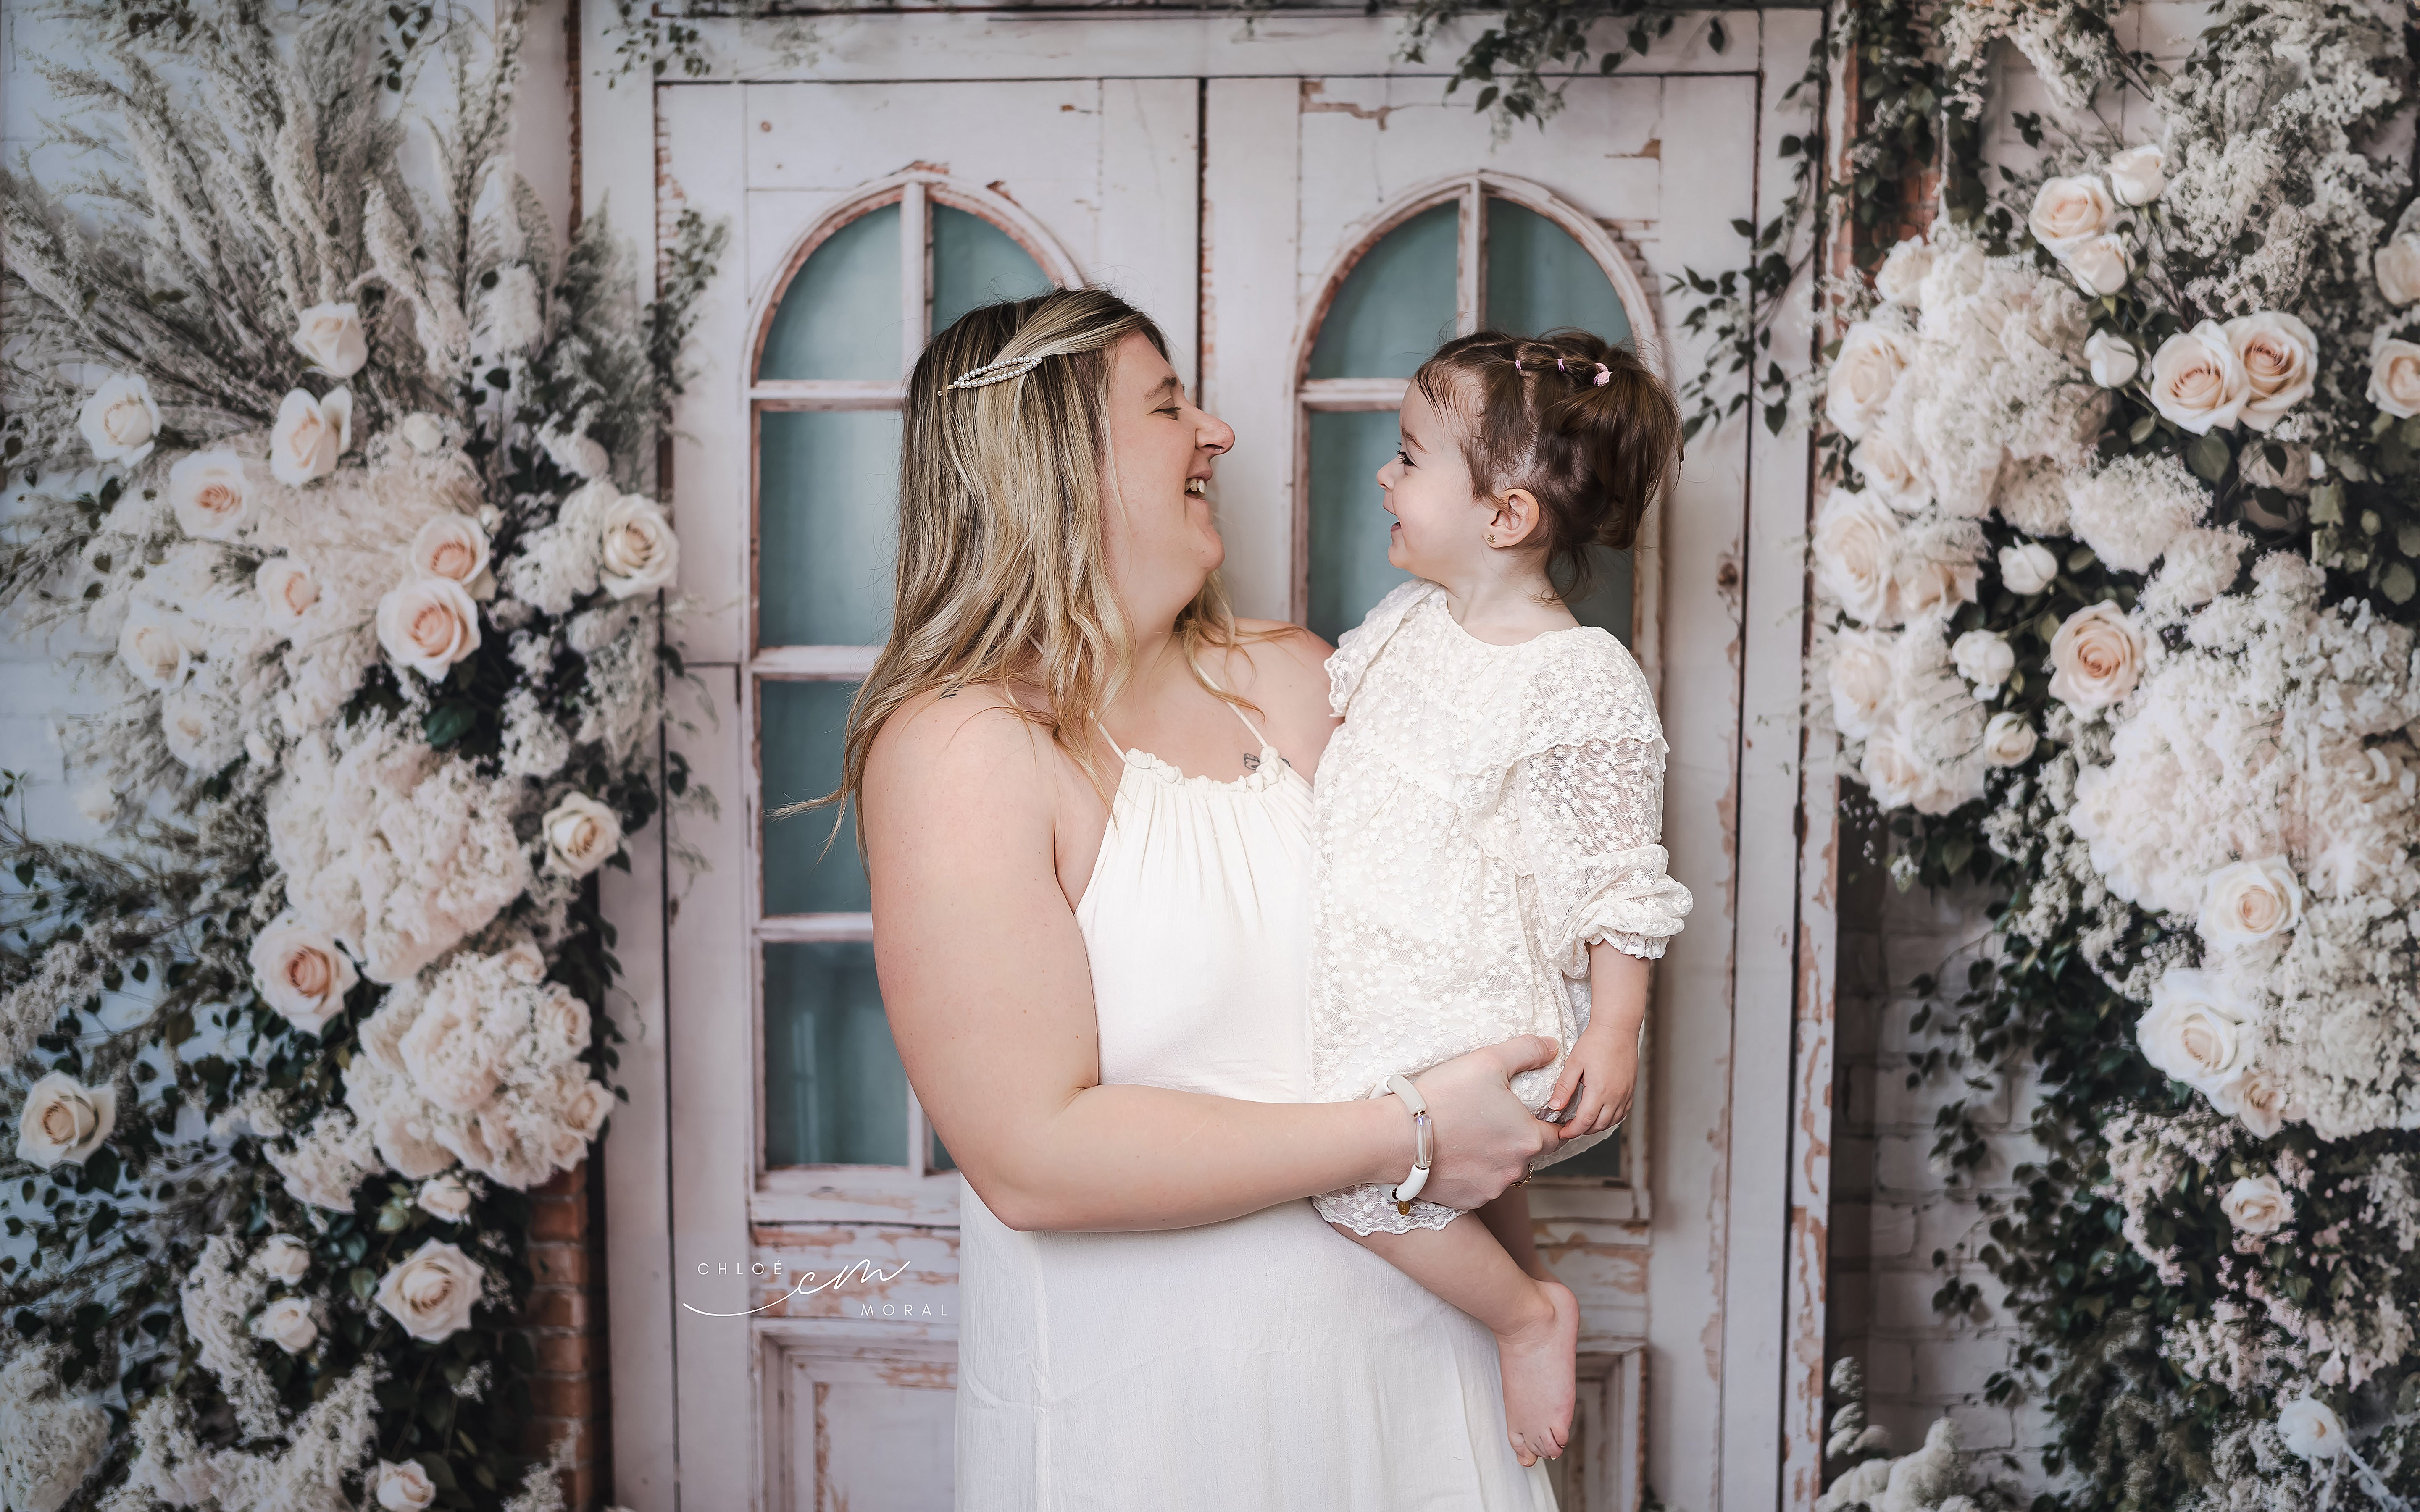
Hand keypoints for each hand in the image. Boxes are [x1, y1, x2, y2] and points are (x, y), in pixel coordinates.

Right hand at [1404, 1035, 1562, 1208]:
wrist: (1395, 1138)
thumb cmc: (1443, 1097)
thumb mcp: (1487, 1061)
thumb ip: (1526, 1051)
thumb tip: (1551, 1046)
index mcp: (1528, 1138)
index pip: (1557, 1134)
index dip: (1550, 1121)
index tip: (1534, 1112)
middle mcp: (1515, 1168)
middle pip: (1528, 1152)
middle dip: (1516, 1136)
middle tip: (1491, 1118)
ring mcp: (1491, 1188)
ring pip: (1503, 1169)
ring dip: (1494, 1154)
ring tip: (1468, 1133)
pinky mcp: (1468, 1200)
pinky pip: (1480, 1184)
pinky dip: (1472, 1170)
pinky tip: (1454, 1153)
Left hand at [1544, 1019, 1636, 1140]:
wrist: (1618, 1028)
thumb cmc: (1595, 1042)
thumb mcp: (1574, 1064)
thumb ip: (1564, 1087)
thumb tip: (1554, 1107)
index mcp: (1599, 1091)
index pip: (1585, 1122)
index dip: (1572, 1131)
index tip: (1562, 1132)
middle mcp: (1615, 1096)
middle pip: (1598, 1125)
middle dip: (1582, 1130)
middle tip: (1569, 1127)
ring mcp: (1625, 1094)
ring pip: (1611, 1122)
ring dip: (1596, 1126)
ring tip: (1582, 1122)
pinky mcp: (1631, 1089)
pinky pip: (1622, 1113)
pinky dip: (1610, 1119)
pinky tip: (1601, 1115)